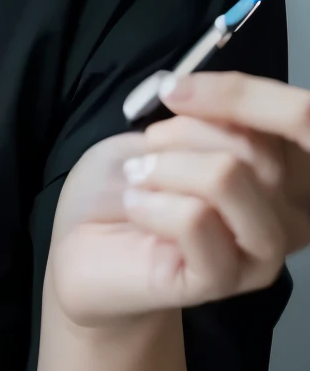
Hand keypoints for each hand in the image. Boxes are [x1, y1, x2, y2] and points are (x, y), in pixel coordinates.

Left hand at [47, 72, 309, 324]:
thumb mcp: (168, 134)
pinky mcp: (222, 279)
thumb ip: (214, 119)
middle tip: (146, 153)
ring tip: (138, 180)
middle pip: (257, 146)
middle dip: (184, 134)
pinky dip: (151, 204)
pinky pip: (194, 219)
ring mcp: (259, 252)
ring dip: (168, 168)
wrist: (81, 246)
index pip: (290, 121)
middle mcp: (288, 214)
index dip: (234, 93)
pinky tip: (136, 209)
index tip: (173, 90)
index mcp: (283, 172)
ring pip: (228, 177)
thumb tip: (224, 94)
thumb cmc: (127, 186)